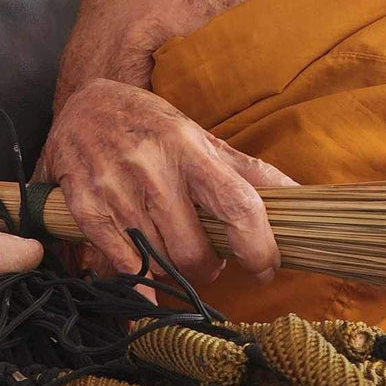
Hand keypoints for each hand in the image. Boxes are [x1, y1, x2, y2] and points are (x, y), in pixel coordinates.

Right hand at [39, 77, 294, 284]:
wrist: (85, 106)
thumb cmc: (154, 126)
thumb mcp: (201, 138)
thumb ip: (248, 171)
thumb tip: (300, 196)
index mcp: (191, 149)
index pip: (238, 205)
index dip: (258, 246)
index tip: (266, 267)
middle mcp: (153, 169)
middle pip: (193, 250)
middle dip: (209, 268)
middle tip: (211, 260)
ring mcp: (115, 190)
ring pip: (157, 263)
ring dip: (174, 272)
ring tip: (174, 250)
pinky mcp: (85, 209)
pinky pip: (121, 266)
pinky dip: (139, 279)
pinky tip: (145, 265)